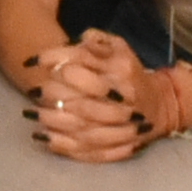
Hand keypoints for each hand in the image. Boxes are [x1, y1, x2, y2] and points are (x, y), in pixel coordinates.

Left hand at [23, 29, 172, 161]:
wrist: (159, 107)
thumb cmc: (130, 73)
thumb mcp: (119, 47)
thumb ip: (96, 41)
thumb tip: (73, 41)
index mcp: (121, 68)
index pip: (82, 60)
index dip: (53, 59)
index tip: (32, 61)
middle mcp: (123, 96)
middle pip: (82, 97)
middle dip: (53, 95)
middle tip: (33, 92)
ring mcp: (123, 125)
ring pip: (84, 127)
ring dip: (55, 122)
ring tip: (33, 115)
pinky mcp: (120, 147)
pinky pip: (90, 150)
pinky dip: (65, 146)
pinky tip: (45, 138)